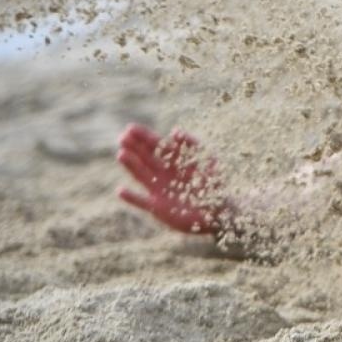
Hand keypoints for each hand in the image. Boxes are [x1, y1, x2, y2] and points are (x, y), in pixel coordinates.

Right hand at [116, 123, 230, 234]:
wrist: (221, 212)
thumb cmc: (216, 184)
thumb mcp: (208, 161)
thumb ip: (192, 145)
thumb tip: (175, 131)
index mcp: (175, 161)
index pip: (157, 145)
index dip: (144, 137)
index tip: (130, 128)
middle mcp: (164, 173)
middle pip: (145, 158)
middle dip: (134, 147)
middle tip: (122, 137)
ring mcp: (159, 190)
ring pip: (141, 175)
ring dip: (131, 165)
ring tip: (121, 154)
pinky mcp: (158, 207)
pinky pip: (141, 202)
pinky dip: (131, 198)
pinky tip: (120, 190)